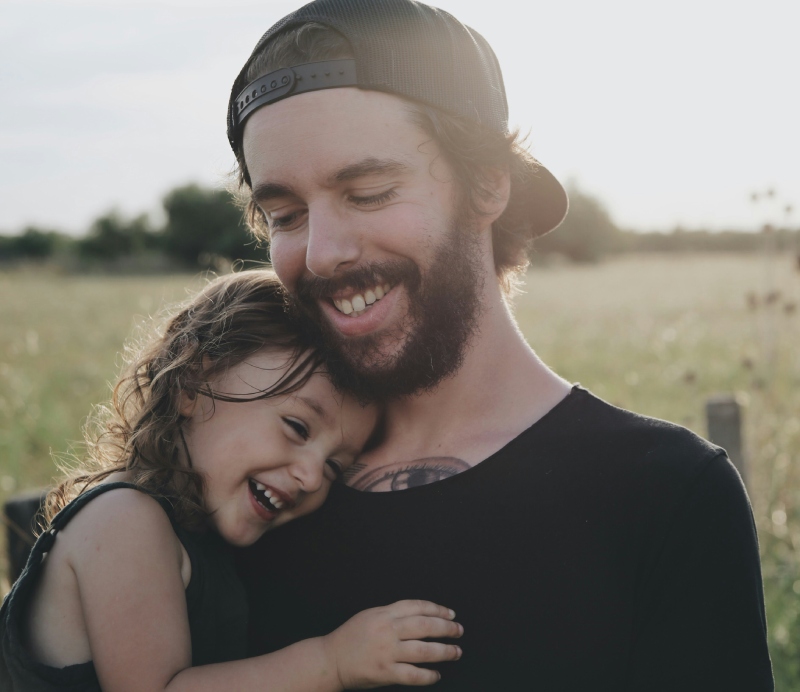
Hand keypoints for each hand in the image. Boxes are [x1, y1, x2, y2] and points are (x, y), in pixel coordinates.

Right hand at [322, 599, 462, 688]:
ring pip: (424, 650)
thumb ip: (393, 614)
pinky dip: (428, 675)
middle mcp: (387, 630)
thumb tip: (421, 615)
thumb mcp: (370, 616)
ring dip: (444, 651)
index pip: (418, 607)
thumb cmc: (350, 638)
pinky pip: (413, 674)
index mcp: (384, 613)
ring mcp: (387, 652)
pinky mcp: (385, 672)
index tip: (451, 614)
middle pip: (425, 625)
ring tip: (456, 652)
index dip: (438, 609)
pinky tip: (436, 675)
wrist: (330, 660)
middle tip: (459, 631)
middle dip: (447, 628)